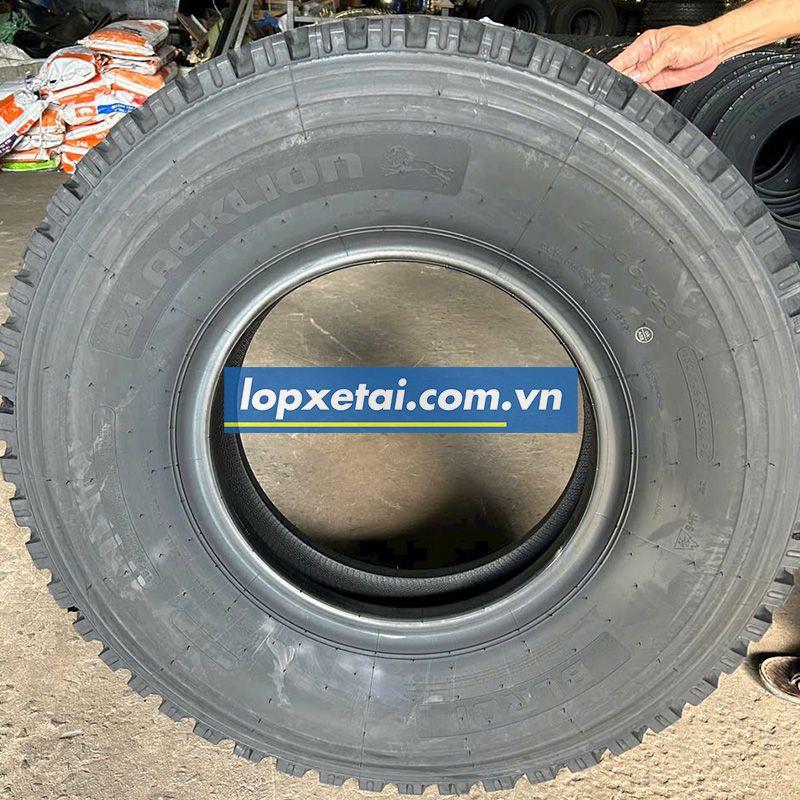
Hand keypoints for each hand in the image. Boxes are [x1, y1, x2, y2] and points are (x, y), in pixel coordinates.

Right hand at [608, 25, 722, 90]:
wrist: (712, 49)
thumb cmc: (695, 40)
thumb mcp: (671, 50)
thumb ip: (652, 65)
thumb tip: (635, 76)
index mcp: (645, 44)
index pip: (623, 58)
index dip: (614, 69)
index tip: (607, 80)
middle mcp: (646, 57)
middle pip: (625, 73)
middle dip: (620, 82)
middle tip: (617, 91)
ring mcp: (651, 70)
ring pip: (633, 83)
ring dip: (630, 90)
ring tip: (628, 96)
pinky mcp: (658, 81)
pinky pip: (644, 90)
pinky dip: (640, 96)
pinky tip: (638, 98)